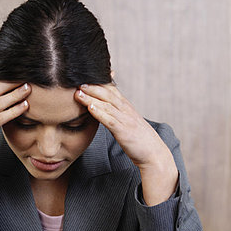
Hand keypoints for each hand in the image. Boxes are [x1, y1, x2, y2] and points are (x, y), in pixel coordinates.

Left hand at [74, 83, 177, 205]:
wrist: (154, 154)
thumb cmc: (139, 140)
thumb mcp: (127, 123)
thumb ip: (116, 114)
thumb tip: (102, 109)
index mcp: (126, 107)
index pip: (112, 90)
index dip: (99, 82)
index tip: (85, 76)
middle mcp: (126, 110)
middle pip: (108, 94)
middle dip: (92, 86)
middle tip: (77, 80)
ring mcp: (126, 119)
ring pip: (107, 104)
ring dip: (91, 97)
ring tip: (78, 92)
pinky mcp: (124, 131)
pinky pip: (110, 120)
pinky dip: (99, 112)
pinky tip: (90, 107)